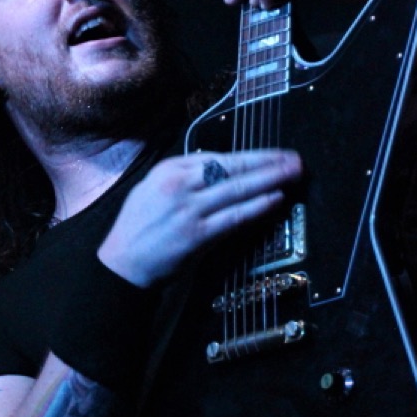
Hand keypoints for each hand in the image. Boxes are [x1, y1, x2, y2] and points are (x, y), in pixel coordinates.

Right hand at [97, 150, 302, 287]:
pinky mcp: (197, 235)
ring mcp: (189, 210)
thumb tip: (220, 168)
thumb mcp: (153, 186)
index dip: (252, 155)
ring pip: (237, 189)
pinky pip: (233, 217)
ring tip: (292, 175)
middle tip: (294, 159)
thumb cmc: (139, 225)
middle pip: (233, 168)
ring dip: (269, 181)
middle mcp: (180, 185)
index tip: (274, 154)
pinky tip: (274, 200)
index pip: (220, 157)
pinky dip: (256, 207)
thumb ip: (185, 176)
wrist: (122, 262)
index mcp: (169, 169)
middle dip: (267, 163)